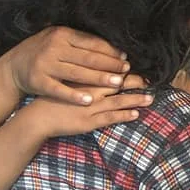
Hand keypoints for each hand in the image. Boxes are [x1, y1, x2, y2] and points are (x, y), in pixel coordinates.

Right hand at [4, 27, 131, 104]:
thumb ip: (79, 42)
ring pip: (77, 73)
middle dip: (110, 65)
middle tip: (126, 71)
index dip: (110, 51)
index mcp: (62, 34)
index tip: (124, 58)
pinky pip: (60, 90)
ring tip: (117, 83)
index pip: (91, 43)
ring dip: (99, 78)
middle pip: (88, 58)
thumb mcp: (58, 39)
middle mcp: (53, 47)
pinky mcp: (39, 81)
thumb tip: (112, 47)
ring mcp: (45, 65)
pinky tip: (90, 100)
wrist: (13, 66)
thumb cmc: (42, 51)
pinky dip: (75, 95)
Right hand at [21, 77, 151, 137]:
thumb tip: (100, 68)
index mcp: (85, 78)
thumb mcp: (67, 82)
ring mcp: (91, 107)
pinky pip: (110, 118)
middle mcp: (90, 90)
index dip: (125, 69)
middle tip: (152, 80)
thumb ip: (83, 75)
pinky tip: (136, 114)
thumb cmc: (53, 98)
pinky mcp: (89, 122)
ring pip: (119, 100)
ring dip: (136, 99)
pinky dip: (124, 116)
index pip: (109, 70)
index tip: (137, 66)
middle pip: (118, 83)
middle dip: (136, 82)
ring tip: (151, 97)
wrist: (37, 118)